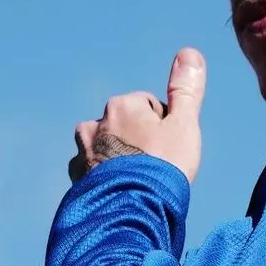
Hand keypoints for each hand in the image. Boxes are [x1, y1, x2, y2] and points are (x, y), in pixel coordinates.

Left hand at [69, 48, 205, 184]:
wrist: (131, 213)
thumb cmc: (162, 167)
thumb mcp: (184, 125)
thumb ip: (185, 90)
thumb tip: (189, 52)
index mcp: (122, 106)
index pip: (150, 108)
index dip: (165, 130)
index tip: (169, 152)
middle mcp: (96, 124)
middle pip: (126, 127)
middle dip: (139, 144)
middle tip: (155, 169)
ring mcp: (82, 153)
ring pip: (107, 149)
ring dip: (119, 161)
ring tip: (137, 185)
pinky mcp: (76, 180)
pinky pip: (93, 173)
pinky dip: (105, 180)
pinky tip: (120, 194)